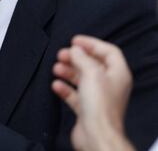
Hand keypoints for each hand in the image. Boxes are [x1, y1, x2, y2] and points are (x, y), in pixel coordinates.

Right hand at [52, 35, 133, 150]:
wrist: (96, 134)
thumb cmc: (99, 105)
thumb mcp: (91, 73)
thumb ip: (82, 58)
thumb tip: (74, 50)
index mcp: (118, 74)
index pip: (108, 51)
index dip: (91, 43)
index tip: (75, 40)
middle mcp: (110, 85)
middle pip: (92, 64)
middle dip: (75, 58)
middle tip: (61, 54)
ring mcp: (98, 97)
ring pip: (82, 79)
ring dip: (68, 71)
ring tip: (56, 68)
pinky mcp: (87, 109)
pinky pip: (74, 94)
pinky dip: (65, 88)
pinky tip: (56, 85)